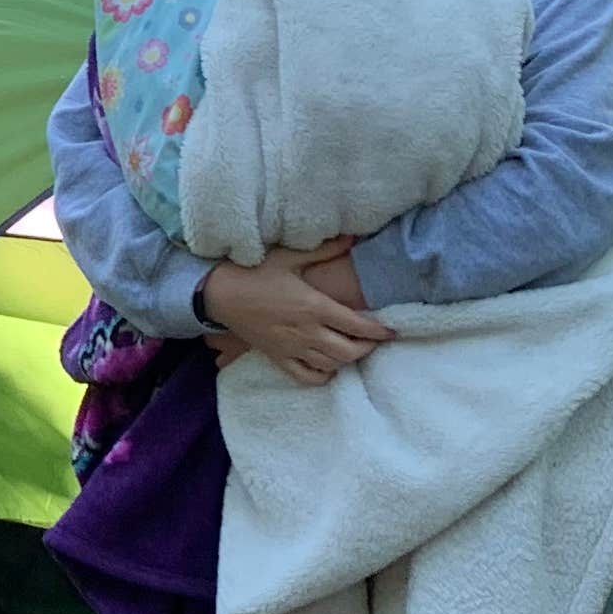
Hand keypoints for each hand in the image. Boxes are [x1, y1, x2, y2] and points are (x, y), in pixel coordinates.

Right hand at [198, 240, 390, 387]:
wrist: (219, 293)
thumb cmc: (254, 272)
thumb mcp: (290, 257)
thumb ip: (325, 249)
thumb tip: (352, 236)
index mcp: (314, 307)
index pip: (357, 325)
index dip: (380, 331)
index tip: (392, 331)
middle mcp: (306, 332)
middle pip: (349, 351)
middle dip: (368, 348)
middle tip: (374, 339)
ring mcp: (292, 348)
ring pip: (331, 365)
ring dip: (348, 359)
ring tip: (354, 349)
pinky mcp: (277, 357)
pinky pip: (306, 376)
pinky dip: (322, 375)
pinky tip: (327, 365)